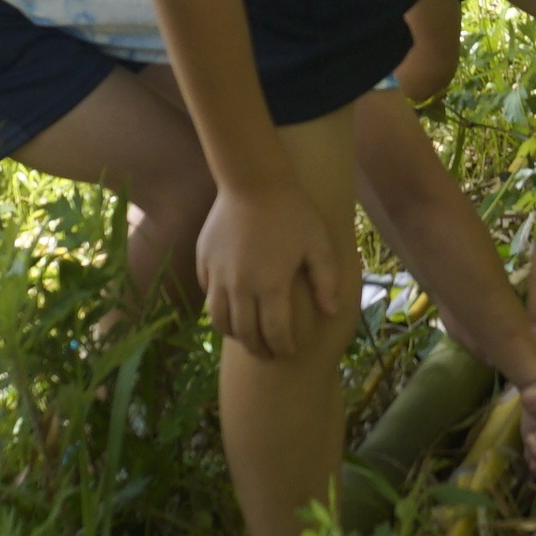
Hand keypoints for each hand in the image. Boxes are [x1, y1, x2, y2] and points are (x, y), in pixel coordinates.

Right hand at [198, 183, 353, 361]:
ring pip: (219, 319)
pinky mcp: (204, 262)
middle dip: (259, 349)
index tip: (289, 352)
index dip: (283, 348)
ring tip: (246, 336)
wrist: (252, 181)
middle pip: (245, 333)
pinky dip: (218, 306)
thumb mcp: (319, 244)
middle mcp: (241, 286)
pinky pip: (207, 294)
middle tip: (268, 354)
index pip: (274, 333)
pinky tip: (231, 306)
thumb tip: (331, 312)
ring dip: (233, 333)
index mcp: (271, 285)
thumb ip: (326, 280)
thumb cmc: (292, 212)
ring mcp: (218, 275)